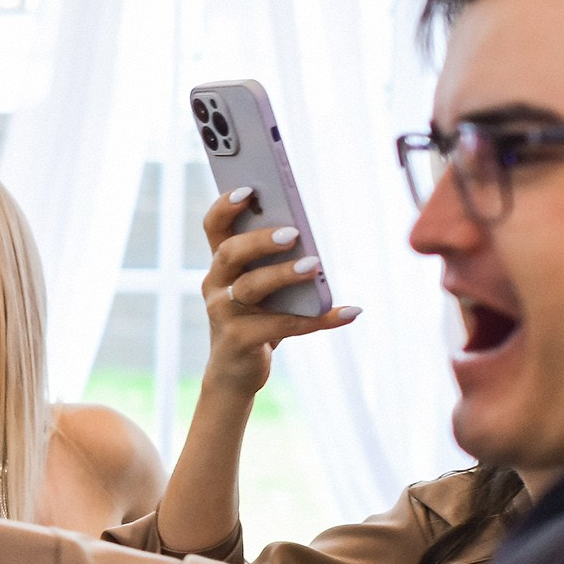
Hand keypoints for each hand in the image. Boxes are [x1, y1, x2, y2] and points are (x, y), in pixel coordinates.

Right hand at [198, 190, 359, 394]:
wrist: (235, 373)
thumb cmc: (254, 318)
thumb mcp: (260, 287)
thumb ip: (274, 262)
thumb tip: (309, 238)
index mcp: (221, 264)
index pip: (214, 227)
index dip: (226, 206)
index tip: (249, 190)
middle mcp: (216, 284)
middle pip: (230, 253)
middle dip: (260, 240)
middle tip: (293, 232)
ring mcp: (224, 313)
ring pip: (251, 287)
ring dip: (284, 274)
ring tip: (315, 265)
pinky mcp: (239, 340)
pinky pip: (281, 325)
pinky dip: (318, 319)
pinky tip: (348, 312)